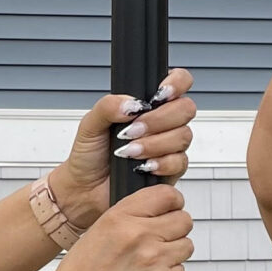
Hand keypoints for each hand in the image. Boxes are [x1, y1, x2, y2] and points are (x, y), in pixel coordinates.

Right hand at [39, 184, 192, 270]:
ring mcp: (153, 259)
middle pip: (184, 220)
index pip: (168, 195)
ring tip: (154, 260)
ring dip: (174, 252)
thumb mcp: (98, 230)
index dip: (173, 202)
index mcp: (121, 217)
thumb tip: (157, 212)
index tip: (170, 209)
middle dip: (176, 229)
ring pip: (187, 246)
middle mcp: (139, 235)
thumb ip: (130, 217)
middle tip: (163, 237)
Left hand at [53, 68, 196, 223]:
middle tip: (132, 130)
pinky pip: (180, 162)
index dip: (176, 83)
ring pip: (183, 135)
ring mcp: (169, 146)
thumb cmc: (89, 155)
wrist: (85, 189)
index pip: (178, 81)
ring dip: (155, 143)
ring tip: (129, 152)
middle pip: (185, 108)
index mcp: (147, 104)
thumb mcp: (90, 124)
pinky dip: (160, 163)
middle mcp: (163, 122)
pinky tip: (142, 166)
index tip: (159, 94)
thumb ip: (108, 106)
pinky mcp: (171, 169)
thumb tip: (131, 103)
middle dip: (158, 119)